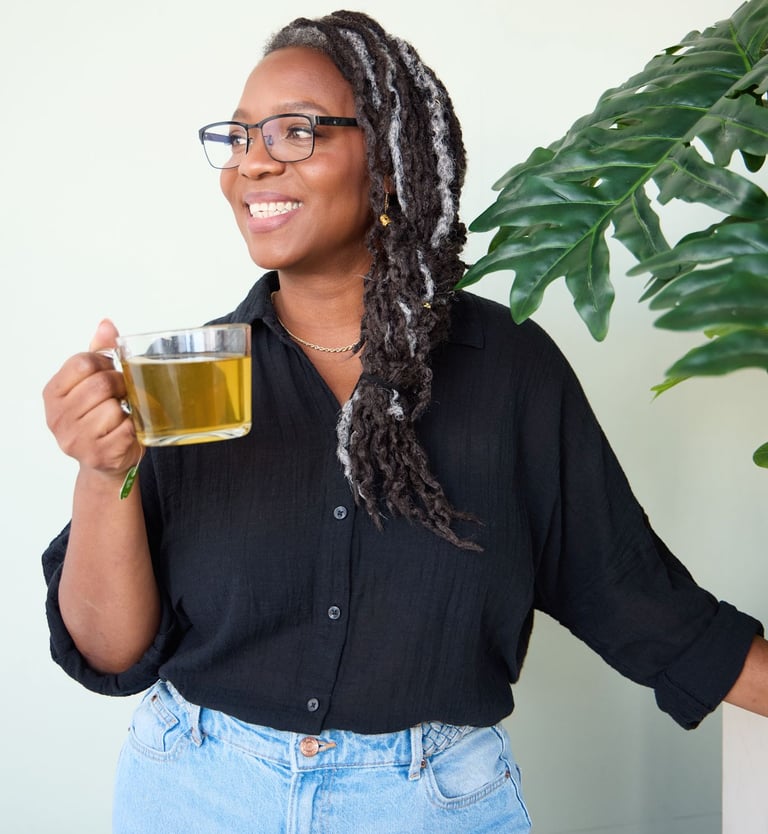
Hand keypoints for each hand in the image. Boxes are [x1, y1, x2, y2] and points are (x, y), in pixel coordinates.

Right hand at [43, 319, 139, 478]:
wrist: (106, 462)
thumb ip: (98, 353)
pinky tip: (126, 429)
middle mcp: (58, 417)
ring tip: (121, 414)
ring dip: (126, 408)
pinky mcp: (98, 455)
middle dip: (119, 384)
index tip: (110, 370)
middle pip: (100, 384)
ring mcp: (76, 439)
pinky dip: (133, 427)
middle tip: (123, 392)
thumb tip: (106, 325)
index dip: (104, 362)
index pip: (82, 362)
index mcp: (53, 393)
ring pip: (113, 408)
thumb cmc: (100, 417)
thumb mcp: (92, 383)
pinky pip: (126, 429)